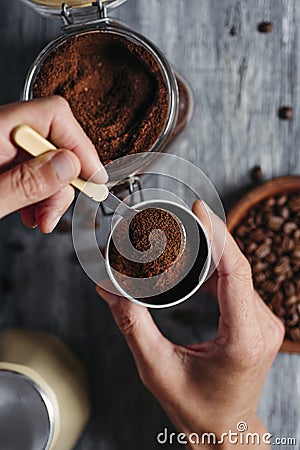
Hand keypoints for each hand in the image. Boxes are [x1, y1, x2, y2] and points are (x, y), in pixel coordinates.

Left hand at [0, 96, 106, 231]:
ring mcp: (2, 147)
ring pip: (46, 160)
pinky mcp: (2, 162)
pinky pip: (32, 171)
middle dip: (64, 182)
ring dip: (52, 194)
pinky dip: (39, 194)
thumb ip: (25, 182)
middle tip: (55, 213)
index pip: (53, 114)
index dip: (80, 146)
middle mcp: (0, 132)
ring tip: (41, 219)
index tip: (94, 179)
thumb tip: (69, 166)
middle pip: (54, 141)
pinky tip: (32, 213)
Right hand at [96, 200, 284, 448]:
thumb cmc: (195, 408)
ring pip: (239, 271)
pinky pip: (238, 282)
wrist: (225, 429)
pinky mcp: (256, 320)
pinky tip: (196, 261)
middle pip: (237, 265)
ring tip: (183, 236)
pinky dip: (217, 267)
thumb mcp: (156, 368)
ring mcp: (263, 322)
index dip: (219, 235)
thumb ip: (132, 324)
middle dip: (209, 237)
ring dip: (212, 250)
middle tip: (179, 218)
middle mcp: (261, 326)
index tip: (199, 210)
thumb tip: (108, 288)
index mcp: (242, 338)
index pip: (236, 272)